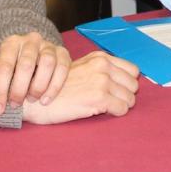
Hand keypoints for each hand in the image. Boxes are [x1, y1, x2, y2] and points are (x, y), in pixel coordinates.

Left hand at [0, 32, 70, 114]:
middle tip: (15, 105)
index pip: (5, 66)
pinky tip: (45, 100)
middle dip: (19, 89)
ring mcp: (48, 46)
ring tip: (31, 99)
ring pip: (47, 63)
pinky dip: (54, 87)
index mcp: (11, 43)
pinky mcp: (63, 53)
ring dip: (38, 86)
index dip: (0, 89)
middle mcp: (31, 40)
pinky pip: (62, 69)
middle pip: (26, 65)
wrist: (33, 60)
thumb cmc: (11, 68)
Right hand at [21, 52, 139, 124]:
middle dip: (125, 95)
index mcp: (99, 57)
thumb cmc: (56, 87)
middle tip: (110, 100)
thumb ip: (100, 69)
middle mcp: (102, 66)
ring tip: (104, 107)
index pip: (133, 70)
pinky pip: (122, 109)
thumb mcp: (80, 68)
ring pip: (130, 98)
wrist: (36, 98)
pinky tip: (100, 111)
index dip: (127, 82)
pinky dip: (116, 113)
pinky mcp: (99, 98)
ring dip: (121, 105)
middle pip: (134, 84)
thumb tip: (124, 79)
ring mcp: (101, 81)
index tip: (117, 90)